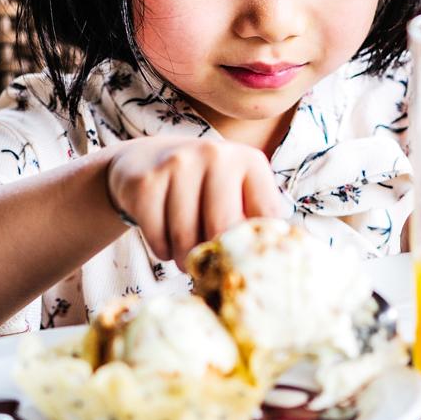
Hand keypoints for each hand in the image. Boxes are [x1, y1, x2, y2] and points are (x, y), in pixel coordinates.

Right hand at [104, 135, 283, 265]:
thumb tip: (278, 262)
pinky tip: (165, 238)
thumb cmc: (200, 186)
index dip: (254, 249)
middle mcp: (216, 154)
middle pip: (223, 230)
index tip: (244, 262)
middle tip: (207, 265)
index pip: (265, 218)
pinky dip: (162, 251)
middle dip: (214, 258)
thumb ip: (256, 220)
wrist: (142, 160)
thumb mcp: (235, 190)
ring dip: (185, 260)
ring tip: (185, 253)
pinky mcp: (145, 182)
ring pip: (186, 240)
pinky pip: (158, 240)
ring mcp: (178, 164)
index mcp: (249, 160)